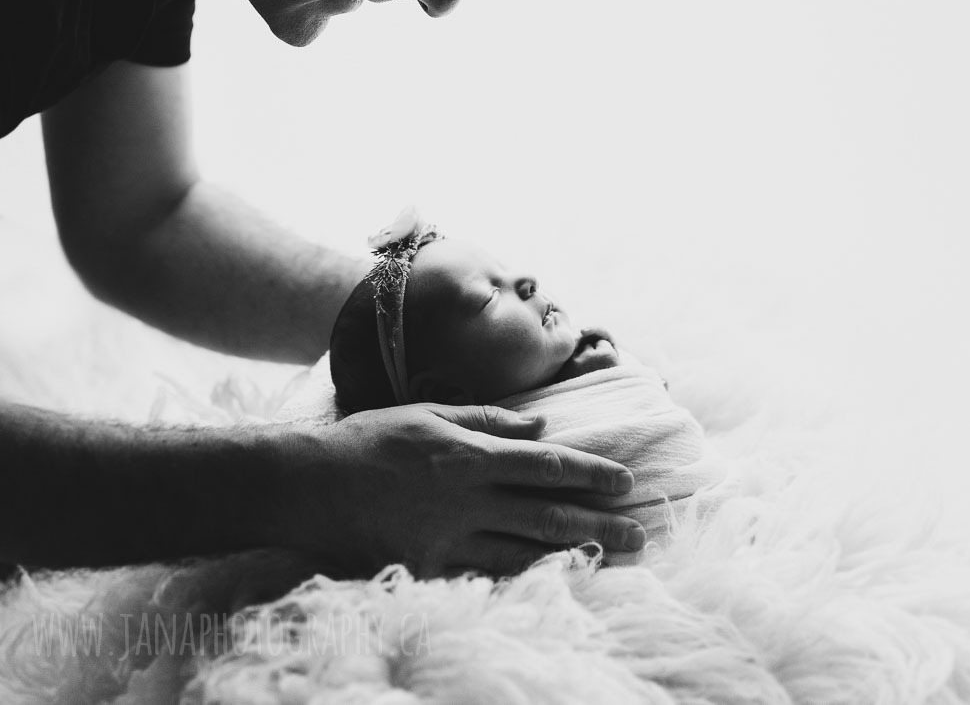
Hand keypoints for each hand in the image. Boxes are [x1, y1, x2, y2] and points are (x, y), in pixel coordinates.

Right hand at [266, 402, 643, 577]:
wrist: (308, 486)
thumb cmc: (368, 440)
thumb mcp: (428, 413)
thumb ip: (486, 422)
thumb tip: (537, 428)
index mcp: (470, 456)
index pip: (545, 465)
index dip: (589, 472)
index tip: (626, 481)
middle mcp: (467, 500)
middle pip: (545, 515)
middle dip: (597, 523)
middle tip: (638, 534)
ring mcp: (448, 540)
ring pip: (523, 552)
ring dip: (570, 555)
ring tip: (607, 558)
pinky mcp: (428, 569)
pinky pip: (484, 574)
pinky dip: (520, 576)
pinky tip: (549, 579)